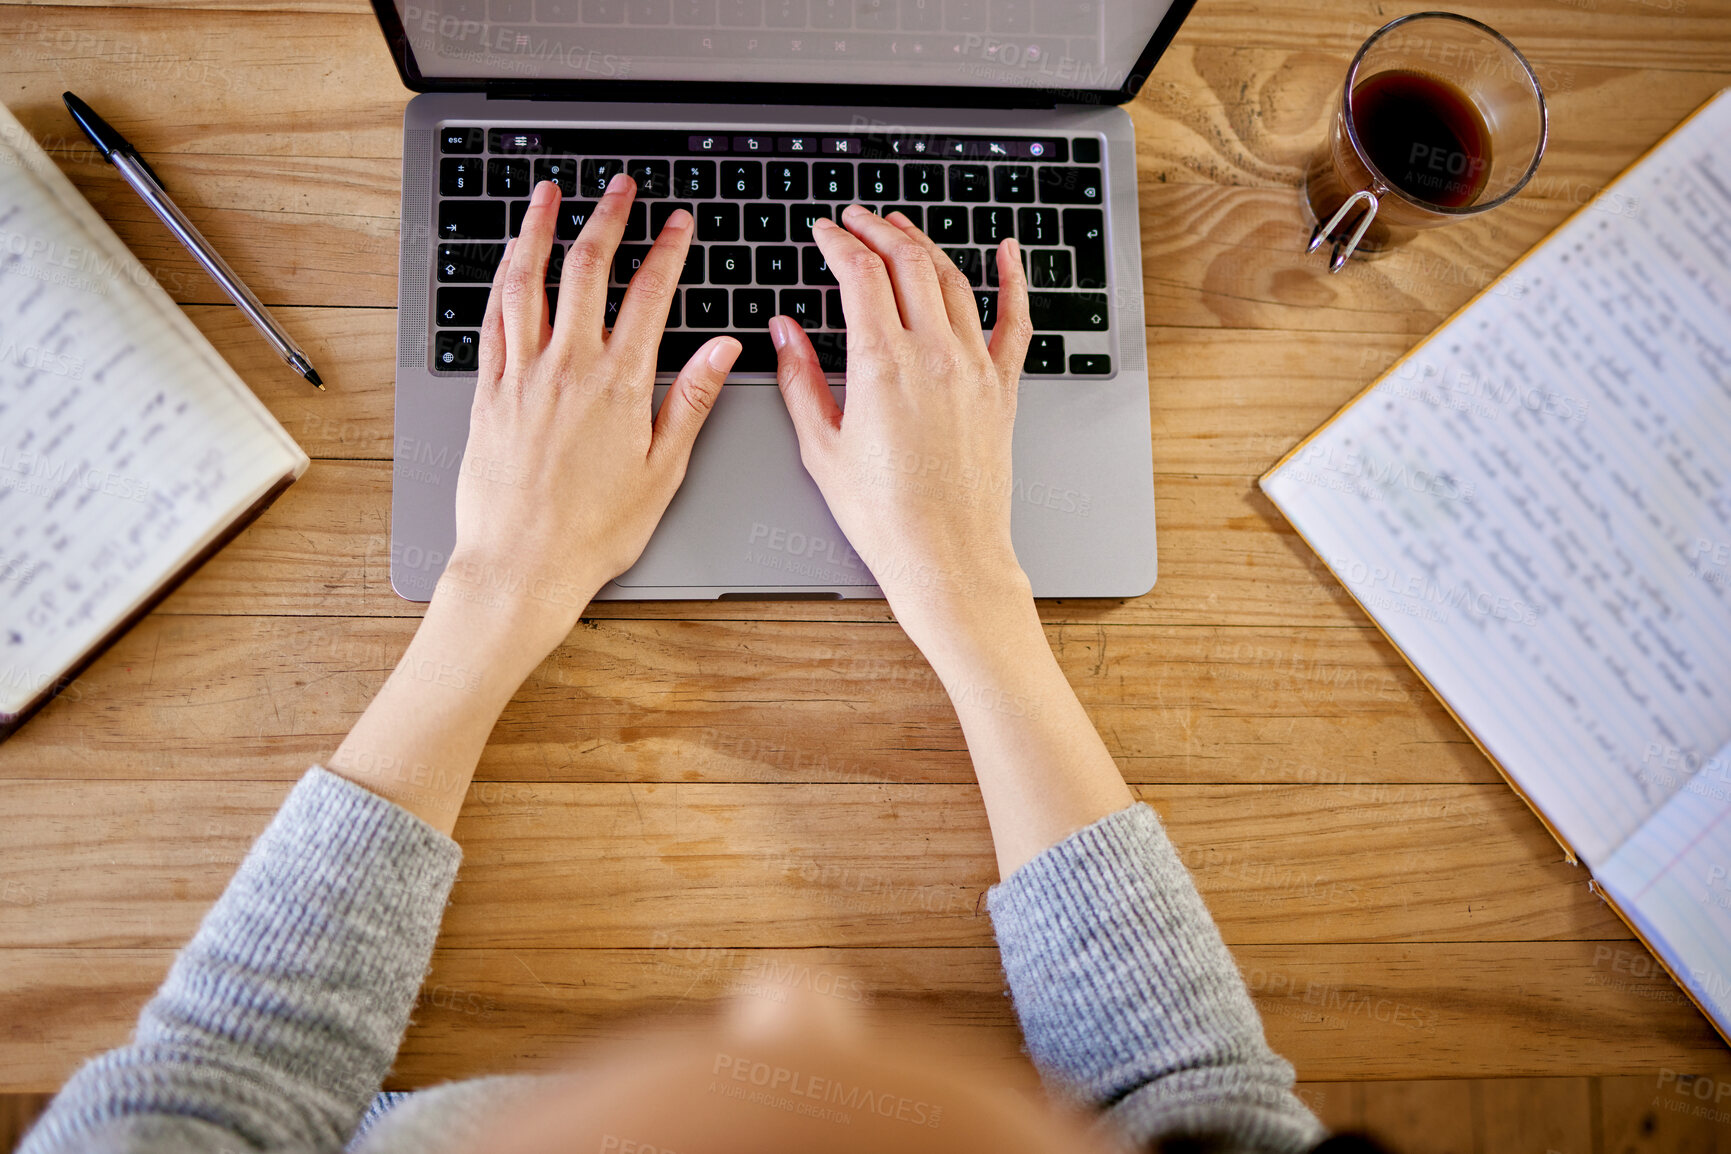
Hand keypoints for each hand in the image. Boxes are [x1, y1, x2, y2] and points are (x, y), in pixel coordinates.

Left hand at [441, 176, 740, 650]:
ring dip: (539, 230)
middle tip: (619, 187)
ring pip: (528, 281)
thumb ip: (690, 400)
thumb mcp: (663, 470)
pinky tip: (509, 265)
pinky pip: (491, 321)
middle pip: (587, 269)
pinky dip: (502, 282)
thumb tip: (722, 349)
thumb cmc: (594, 531)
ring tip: (549, 196)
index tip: (678, 222)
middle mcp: (566, 366)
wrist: (522, 565)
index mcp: (618, 383)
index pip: (650, 294)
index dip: (668, 249)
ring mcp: (520, 375)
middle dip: (607, 218)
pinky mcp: (487, 393)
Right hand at [769, 205, 1033, 633]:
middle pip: (907, 263)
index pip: (860, 275)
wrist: (946, 557)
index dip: (838, 242)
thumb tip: (785, 331)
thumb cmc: (884, 516)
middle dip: (877, 230)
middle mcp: (934, 355)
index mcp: (882, 365)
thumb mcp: (821, 446)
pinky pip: (1014, 321)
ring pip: (952, 280)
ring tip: (901, 229)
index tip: (824, 231)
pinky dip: (1013, 280)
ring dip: (923, 244)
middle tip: (857, 219)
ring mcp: (975, 368)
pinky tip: (1007, 252)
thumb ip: (800, 379)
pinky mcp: (1002, 389)